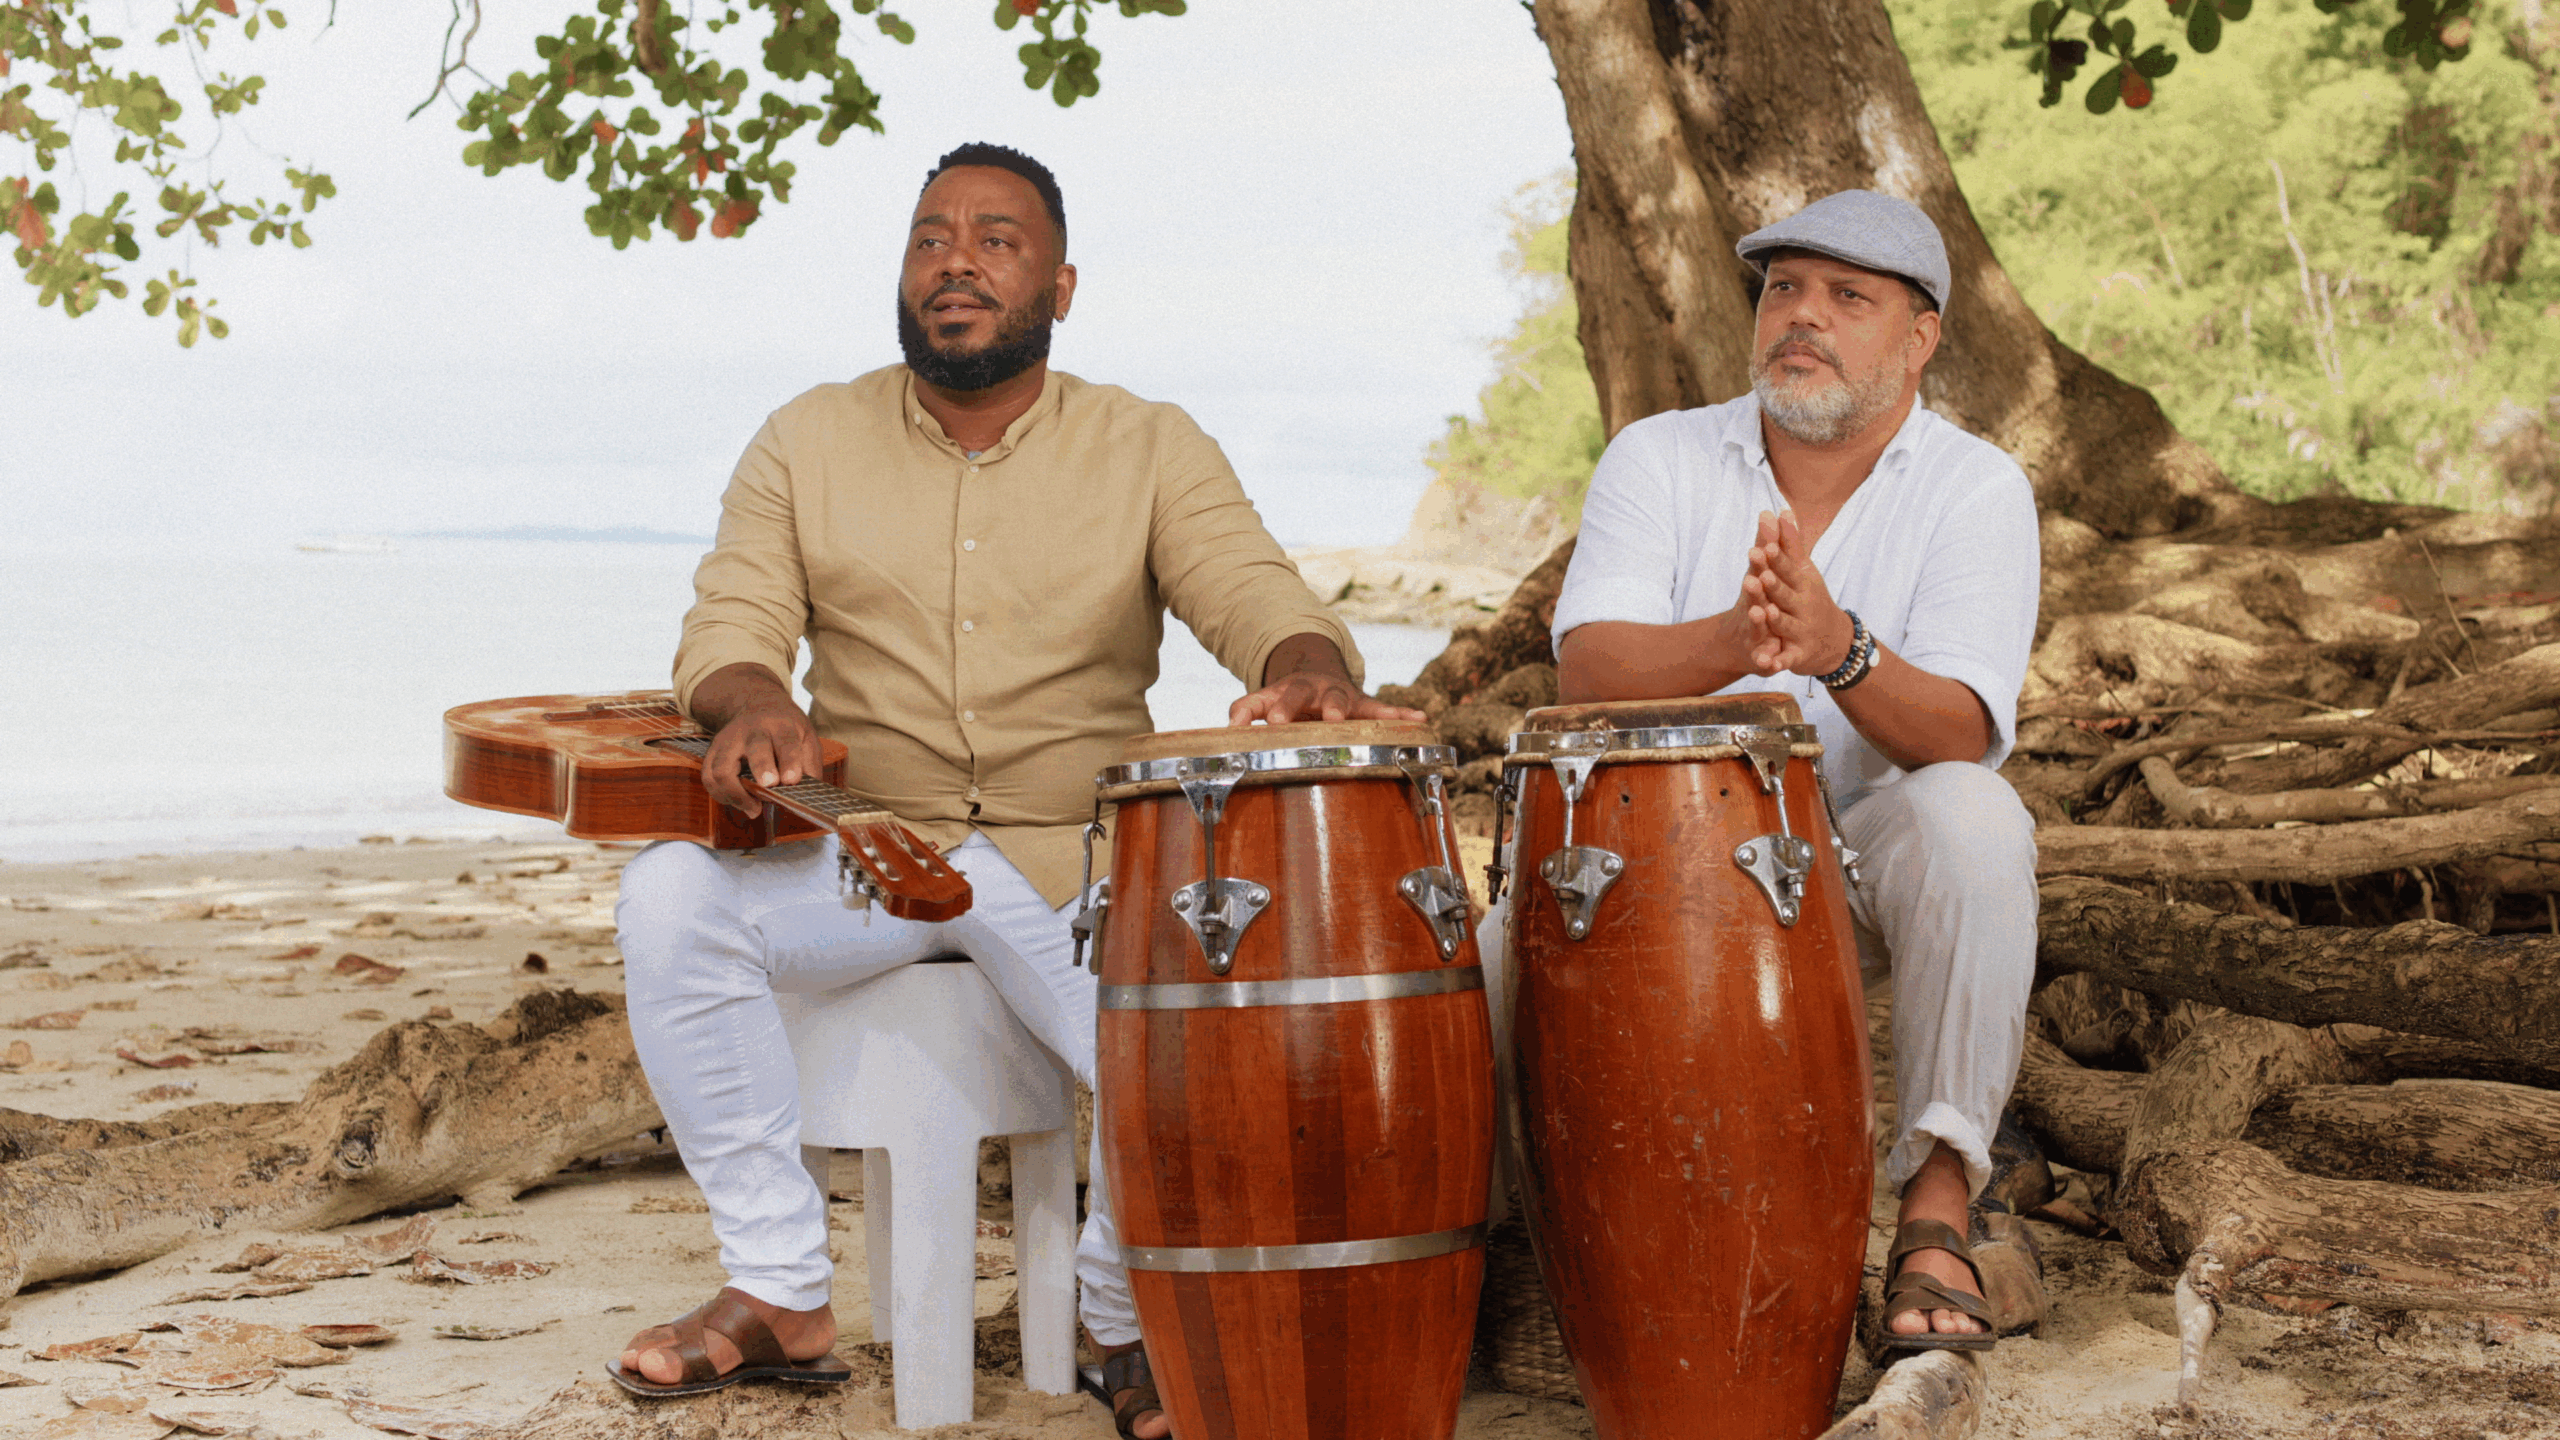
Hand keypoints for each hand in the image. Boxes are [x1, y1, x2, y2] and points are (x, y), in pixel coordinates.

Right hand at [691, 664, 824, 817]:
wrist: (757, 706)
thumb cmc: (785, 729)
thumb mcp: (806, 738)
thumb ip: (809, 766)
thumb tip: (806, 796)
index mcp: (780, 726)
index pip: (786, 742)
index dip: (789, 761)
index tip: (791, 780)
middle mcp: (752, 731)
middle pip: (754, 749)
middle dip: (761, 769)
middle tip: (769, 788)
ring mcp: (728, 741)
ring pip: (721, 768)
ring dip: (735, 793)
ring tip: (753, 808)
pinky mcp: (712, 752)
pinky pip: (708, 777)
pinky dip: (721, 795)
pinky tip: (738, 802)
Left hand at [1228, 632, 1428, 725]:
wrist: (1318, 671)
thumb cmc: (1288, 698)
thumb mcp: (1263, 700)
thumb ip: (1245, 710)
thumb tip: (1230, 729)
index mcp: (1285, 691)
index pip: (1270, 698)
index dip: (1267, 710)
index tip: (1266, 723)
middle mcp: (1312, 690)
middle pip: (1303, 695)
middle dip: (1301, 707)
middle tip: (1304, 720)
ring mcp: (1339, 696)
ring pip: (1343, 701)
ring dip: (1347, 709)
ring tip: (1349, 717)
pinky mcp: (1364, 704)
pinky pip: (1383, 710)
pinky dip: (1401, 714)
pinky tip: (1420, 718)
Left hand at [1740, 509, 1855, 677]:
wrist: (1835, 641)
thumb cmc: (1812, 598)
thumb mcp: (1804, 570)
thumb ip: (1790, 542)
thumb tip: (1782, 508)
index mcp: (1803, 583)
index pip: (1788, 568)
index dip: (1776, 559)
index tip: (1764, 545)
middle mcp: (1804, 605)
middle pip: (1786, 594)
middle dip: (1774, 585)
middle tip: (1759, 574)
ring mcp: (1801, 630)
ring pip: (1785, 625)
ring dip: (1775, 619)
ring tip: (1762, 610)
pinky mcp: (1797, 654)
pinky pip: (1786, 659)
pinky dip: (1777, 661)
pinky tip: (1766, 662)